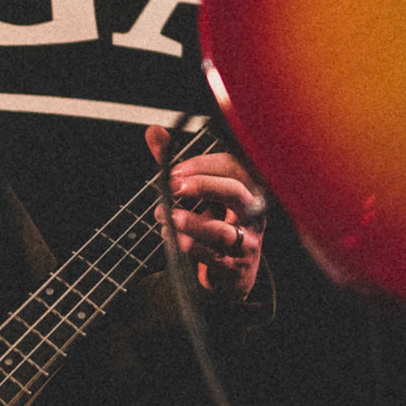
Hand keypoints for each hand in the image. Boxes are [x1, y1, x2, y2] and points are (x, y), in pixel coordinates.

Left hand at [145, 124, 265, 299]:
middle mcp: (251, 213)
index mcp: (247, 189)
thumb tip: (153, 132)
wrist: (232, 273)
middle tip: (173, 186)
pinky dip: (191, 247)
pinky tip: (173, 238)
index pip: (232, 167)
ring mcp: (245, 241)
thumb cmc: (216, 224)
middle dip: (203, 186)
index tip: (175, 169)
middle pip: (235, 192)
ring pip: (222, 231)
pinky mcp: (234, 267)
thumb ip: (177, 165)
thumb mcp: (199, 194)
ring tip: (167, 216)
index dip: (204, 165)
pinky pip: (213, 256)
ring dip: (191, 222)